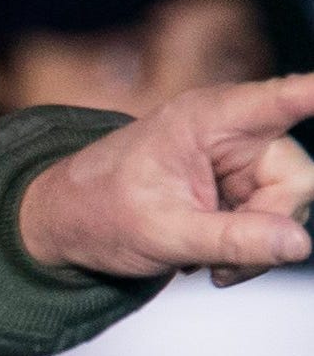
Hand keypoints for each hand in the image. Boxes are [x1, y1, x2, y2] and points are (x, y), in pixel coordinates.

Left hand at [15, 74, 313, 281]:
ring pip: (289, 206)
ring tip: (205, 262)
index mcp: (208, 119)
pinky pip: (273, 220)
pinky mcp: (240, 185)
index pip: (278, 99)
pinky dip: (248, 246)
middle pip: (296, 178)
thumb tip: (299, 244)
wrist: (65, 225)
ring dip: (256, 245)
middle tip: (221, 262)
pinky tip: (209, 257)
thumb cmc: (98, 213)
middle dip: (268, 227)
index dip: (311, 93)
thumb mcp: (162, 234)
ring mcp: (239, 159)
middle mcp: (233, 130)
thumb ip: (232, 239)